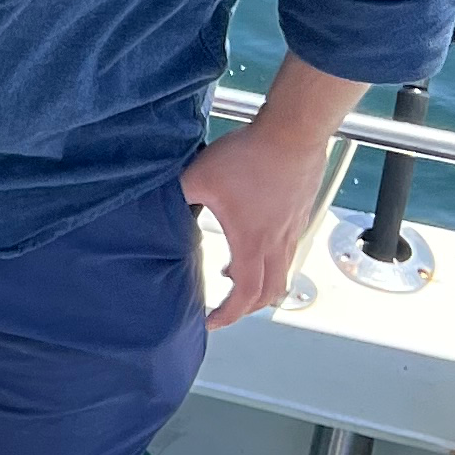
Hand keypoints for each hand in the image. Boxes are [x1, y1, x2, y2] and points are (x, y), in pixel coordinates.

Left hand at [179, 59, 363, 325]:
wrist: (294, 131)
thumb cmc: (252, 155)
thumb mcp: (200, 177)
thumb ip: (175, 196)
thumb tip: (155, 207)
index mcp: (252, 242)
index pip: (245, 295)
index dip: (228, 315)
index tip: (211, 322)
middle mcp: (278, 242)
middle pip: (268, 293)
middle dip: (245, 309)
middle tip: (224, 310)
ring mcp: (293, 229)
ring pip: (282, 272)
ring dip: (259, 283)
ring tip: (234, 276)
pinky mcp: (300, 214)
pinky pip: (288, 251)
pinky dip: (270, 261)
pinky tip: (252, 241)